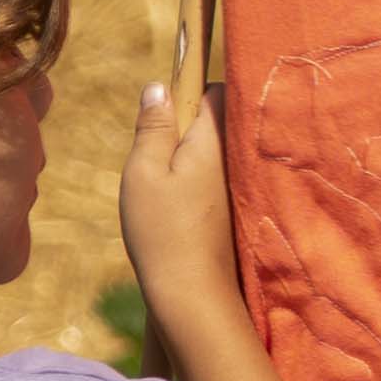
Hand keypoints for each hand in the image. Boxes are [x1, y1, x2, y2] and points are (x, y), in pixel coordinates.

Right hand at [119, 79, 349, 380]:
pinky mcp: (232, 211)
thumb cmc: (162, 230)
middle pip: (216, 122)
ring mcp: (236, 187)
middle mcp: (233, 158)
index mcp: (214, 139)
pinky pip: (214, 180)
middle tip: (157, 154)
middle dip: (187, 127)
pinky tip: (175, 210)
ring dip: (189, 159)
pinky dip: (195, 185)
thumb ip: (153, 125)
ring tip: (163, 189)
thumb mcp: (144, 171)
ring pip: (213, 154)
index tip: (164, 111)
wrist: (192, 294)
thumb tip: (159, 85)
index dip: (190, 91)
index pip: (215, 90)